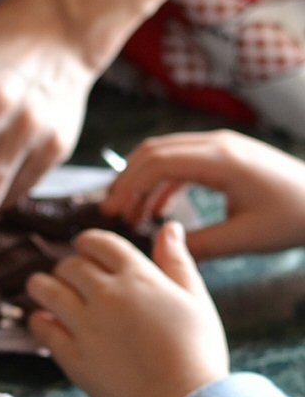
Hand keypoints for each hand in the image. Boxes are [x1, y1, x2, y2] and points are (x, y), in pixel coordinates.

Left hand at [26, 222, 228, 396]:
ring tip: (42, 290)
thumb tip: (169, 228)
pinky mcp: (71, 355)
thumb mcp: (195, 300)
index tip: (85, 250)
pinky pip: (41, 327)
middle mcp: (107, 295)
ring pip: (45, 290)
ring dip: (41, 286)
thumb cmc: (197, 353)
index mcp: (138, 277)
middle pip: (69, 266)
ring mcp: (85, 325)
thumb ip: (177, 262)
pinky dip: (39, 320)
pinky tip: (45, 321)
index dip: (88, 243)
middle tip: (69, 278)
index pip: (99, 243)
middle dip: (68, 268)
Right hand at [100, 130, 304, 259]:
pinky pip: (182, 161)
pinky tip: (156, 209)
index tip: (110, 213)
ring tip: (130, 213)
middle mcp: (218, 145)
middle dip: (126, 180)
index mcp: (221, 160)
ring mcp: (222, 147)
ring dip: (142, 180)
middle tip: (111, 213)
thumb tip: (160, 250)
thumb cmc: (293, 218)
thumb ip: (199, 245)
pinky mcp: (226, 156)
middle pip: (154, 151)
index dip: (128, 186)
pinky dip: (162, 182)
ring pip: (165, 153)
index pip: (157, 162)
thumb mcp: (244, 238)